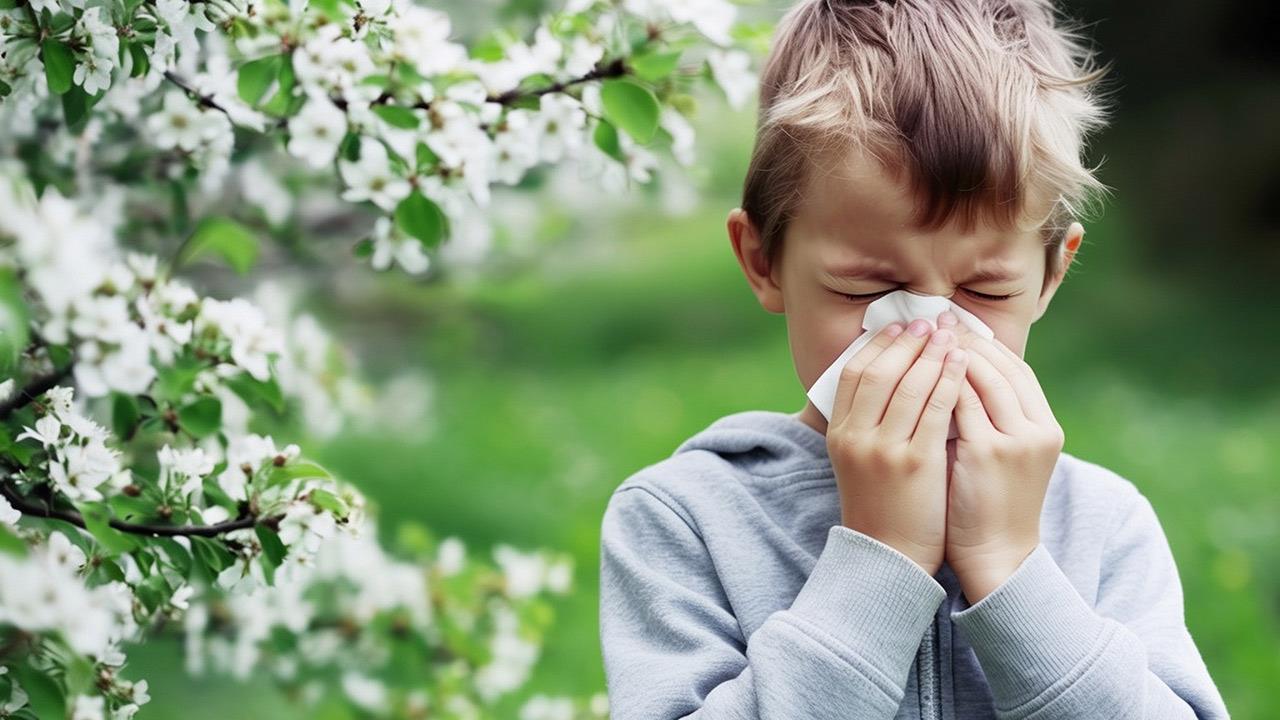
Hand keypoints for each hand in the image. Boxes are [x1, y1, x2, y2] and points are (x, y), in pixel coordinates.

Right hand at [827, 317, 969, 575]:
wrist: (889, 559)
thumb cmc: (881, 507)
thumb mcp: (858, 461)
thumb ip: (865, 423)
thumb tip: (883, 380)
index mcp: (839, 434)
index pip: (852, 373)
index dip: (877, 345)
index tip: (900, 328)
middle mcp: (855, 437)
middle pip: (878, 371)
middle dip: (906, 343)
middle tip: (929, 322)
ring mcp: (883, 450)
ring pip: (908, 385)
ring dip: (931, 354)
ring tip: (950, 335)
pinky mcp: (914, 464)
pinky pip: (935, 410)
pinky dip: (948, 380)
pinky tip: (963, 365)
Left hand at [936, 311, 1064, 601]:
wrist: (996, 557)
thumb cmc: (989, 505)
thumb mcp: (1004, 455)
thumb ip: (991, 418)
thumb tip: (955, 375)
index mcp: (1045, 426)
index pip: (1016, 368)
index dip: (984, 343)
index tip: (953, 325)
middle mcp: (1037, 429)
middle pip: (1000, 365)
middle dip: (964, 339)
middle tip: (932, 320)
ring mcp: (1016, 440)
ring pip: (981, 378)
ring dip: (949, 353)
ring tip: (920, 338)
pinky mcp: (989, 454)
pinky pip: (960, 403)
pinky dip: (938, 383)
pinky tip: (913, 370)